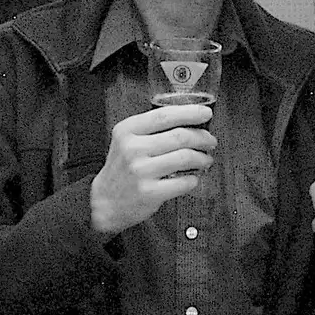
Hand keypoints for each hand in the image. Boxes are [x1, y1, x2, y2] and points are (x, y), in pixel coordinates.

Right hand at [88, 103, 214, 235]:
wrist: (104, 202)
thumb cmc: (121, 170)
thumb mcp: (126, 141)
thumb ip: (150, 129)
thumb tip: (190, 121)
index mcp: (127, 130)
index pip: (165, 115)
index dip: (190, 113)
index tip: (206, 113)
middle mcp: (132, 148)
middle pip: (180, 136)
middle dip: (202, 137)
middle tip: (210, 140)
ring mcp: (141, 171)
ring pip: (186, 157)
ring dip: (203, 158)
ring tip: (205, 159)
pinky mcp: (150, 192)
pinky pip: (184, 182)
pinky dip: (194, 179)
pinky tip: (193, 177)